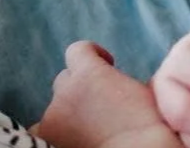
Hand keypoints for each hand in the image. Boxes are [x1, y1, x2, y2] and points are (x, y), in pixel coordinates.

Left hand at [35, 41, 179, 147]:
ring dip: (68, 112)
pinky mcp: (45, 140)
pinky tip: (72, 142)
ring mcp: (51, 118)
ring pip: (54, 107)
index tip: (106, 65)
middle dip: (80, 87)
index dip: (92, 55)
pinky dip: (54, 135)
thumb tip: (124, 84)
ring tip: (87, 128)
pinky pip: (41, 132)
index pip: (78, 50)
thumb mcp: (144, 91)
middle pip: (65, 79)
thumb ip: (125, 81)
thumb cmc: (148, 126)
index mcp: (90, 73)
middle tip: (99, 105)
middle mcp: (65, 92)